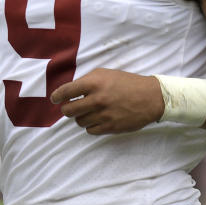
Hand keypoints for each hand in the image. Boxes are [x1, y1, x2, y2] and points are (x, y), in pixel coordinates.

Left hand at [50, 69, 164, 134]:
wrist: (151, 97)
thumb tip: (70, 91)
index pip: (66, 91)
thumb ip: (87, 81)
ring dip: (81, 117)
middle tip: (70, 107)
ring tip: (89, 112)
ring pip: (79, 122)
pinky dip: (91, 126)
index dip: (57, 96)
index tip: (54, 99)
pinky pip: (90, 130)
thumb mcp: (106, 74)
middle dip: (66, 109)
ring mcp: (103, 115)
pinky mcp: (110, 127)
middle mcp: (97, 99)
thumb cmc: (127, 83)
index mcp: (94, 83)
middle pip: (68, 110)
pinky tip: (97, 119)